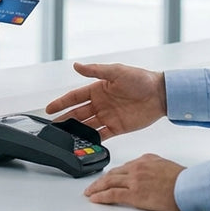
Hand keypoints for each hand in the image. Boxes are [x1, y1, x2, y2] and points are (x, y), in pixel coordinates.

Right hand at [44, 62, 166, 139]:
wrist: (161, 94)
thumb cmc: (141, 79)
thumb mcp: (117, 71)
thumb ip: (95, 71)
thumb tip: (76, 65)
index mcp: (98, 89)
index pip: (75, 97)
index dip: (61, 103)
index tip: (48, 109)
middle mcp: (101, 103)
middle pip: (78, 113)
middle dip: (65, 120)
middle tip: (52, 127)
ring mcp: (108, 116)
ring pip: (87, 126)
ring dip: (76, 131)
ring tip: (64, 139)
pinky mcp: (118, 127)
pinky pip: (102, 136)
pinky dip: (92, 141)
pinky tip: (84, 145)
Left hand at [83, 153, 184, 210]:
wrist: (188, 187)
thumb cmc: (182, 179)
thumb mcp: (165, 164)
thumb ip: (153, 164)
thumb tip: (148, 167)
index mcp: (143, 160)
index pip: (123, 167)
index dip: (112, 174)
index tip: (107, 178)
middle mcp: (136, 168)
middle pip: (112, 174)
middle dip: (100, 180)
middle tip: (92, 186)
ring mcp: (134, 181)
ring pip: (108, 183)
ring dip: (96, 188)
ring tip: (89, 192)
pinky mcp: (134, 194)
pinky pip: (112, 195)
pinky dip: (100, 196)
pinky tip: (94, 198)